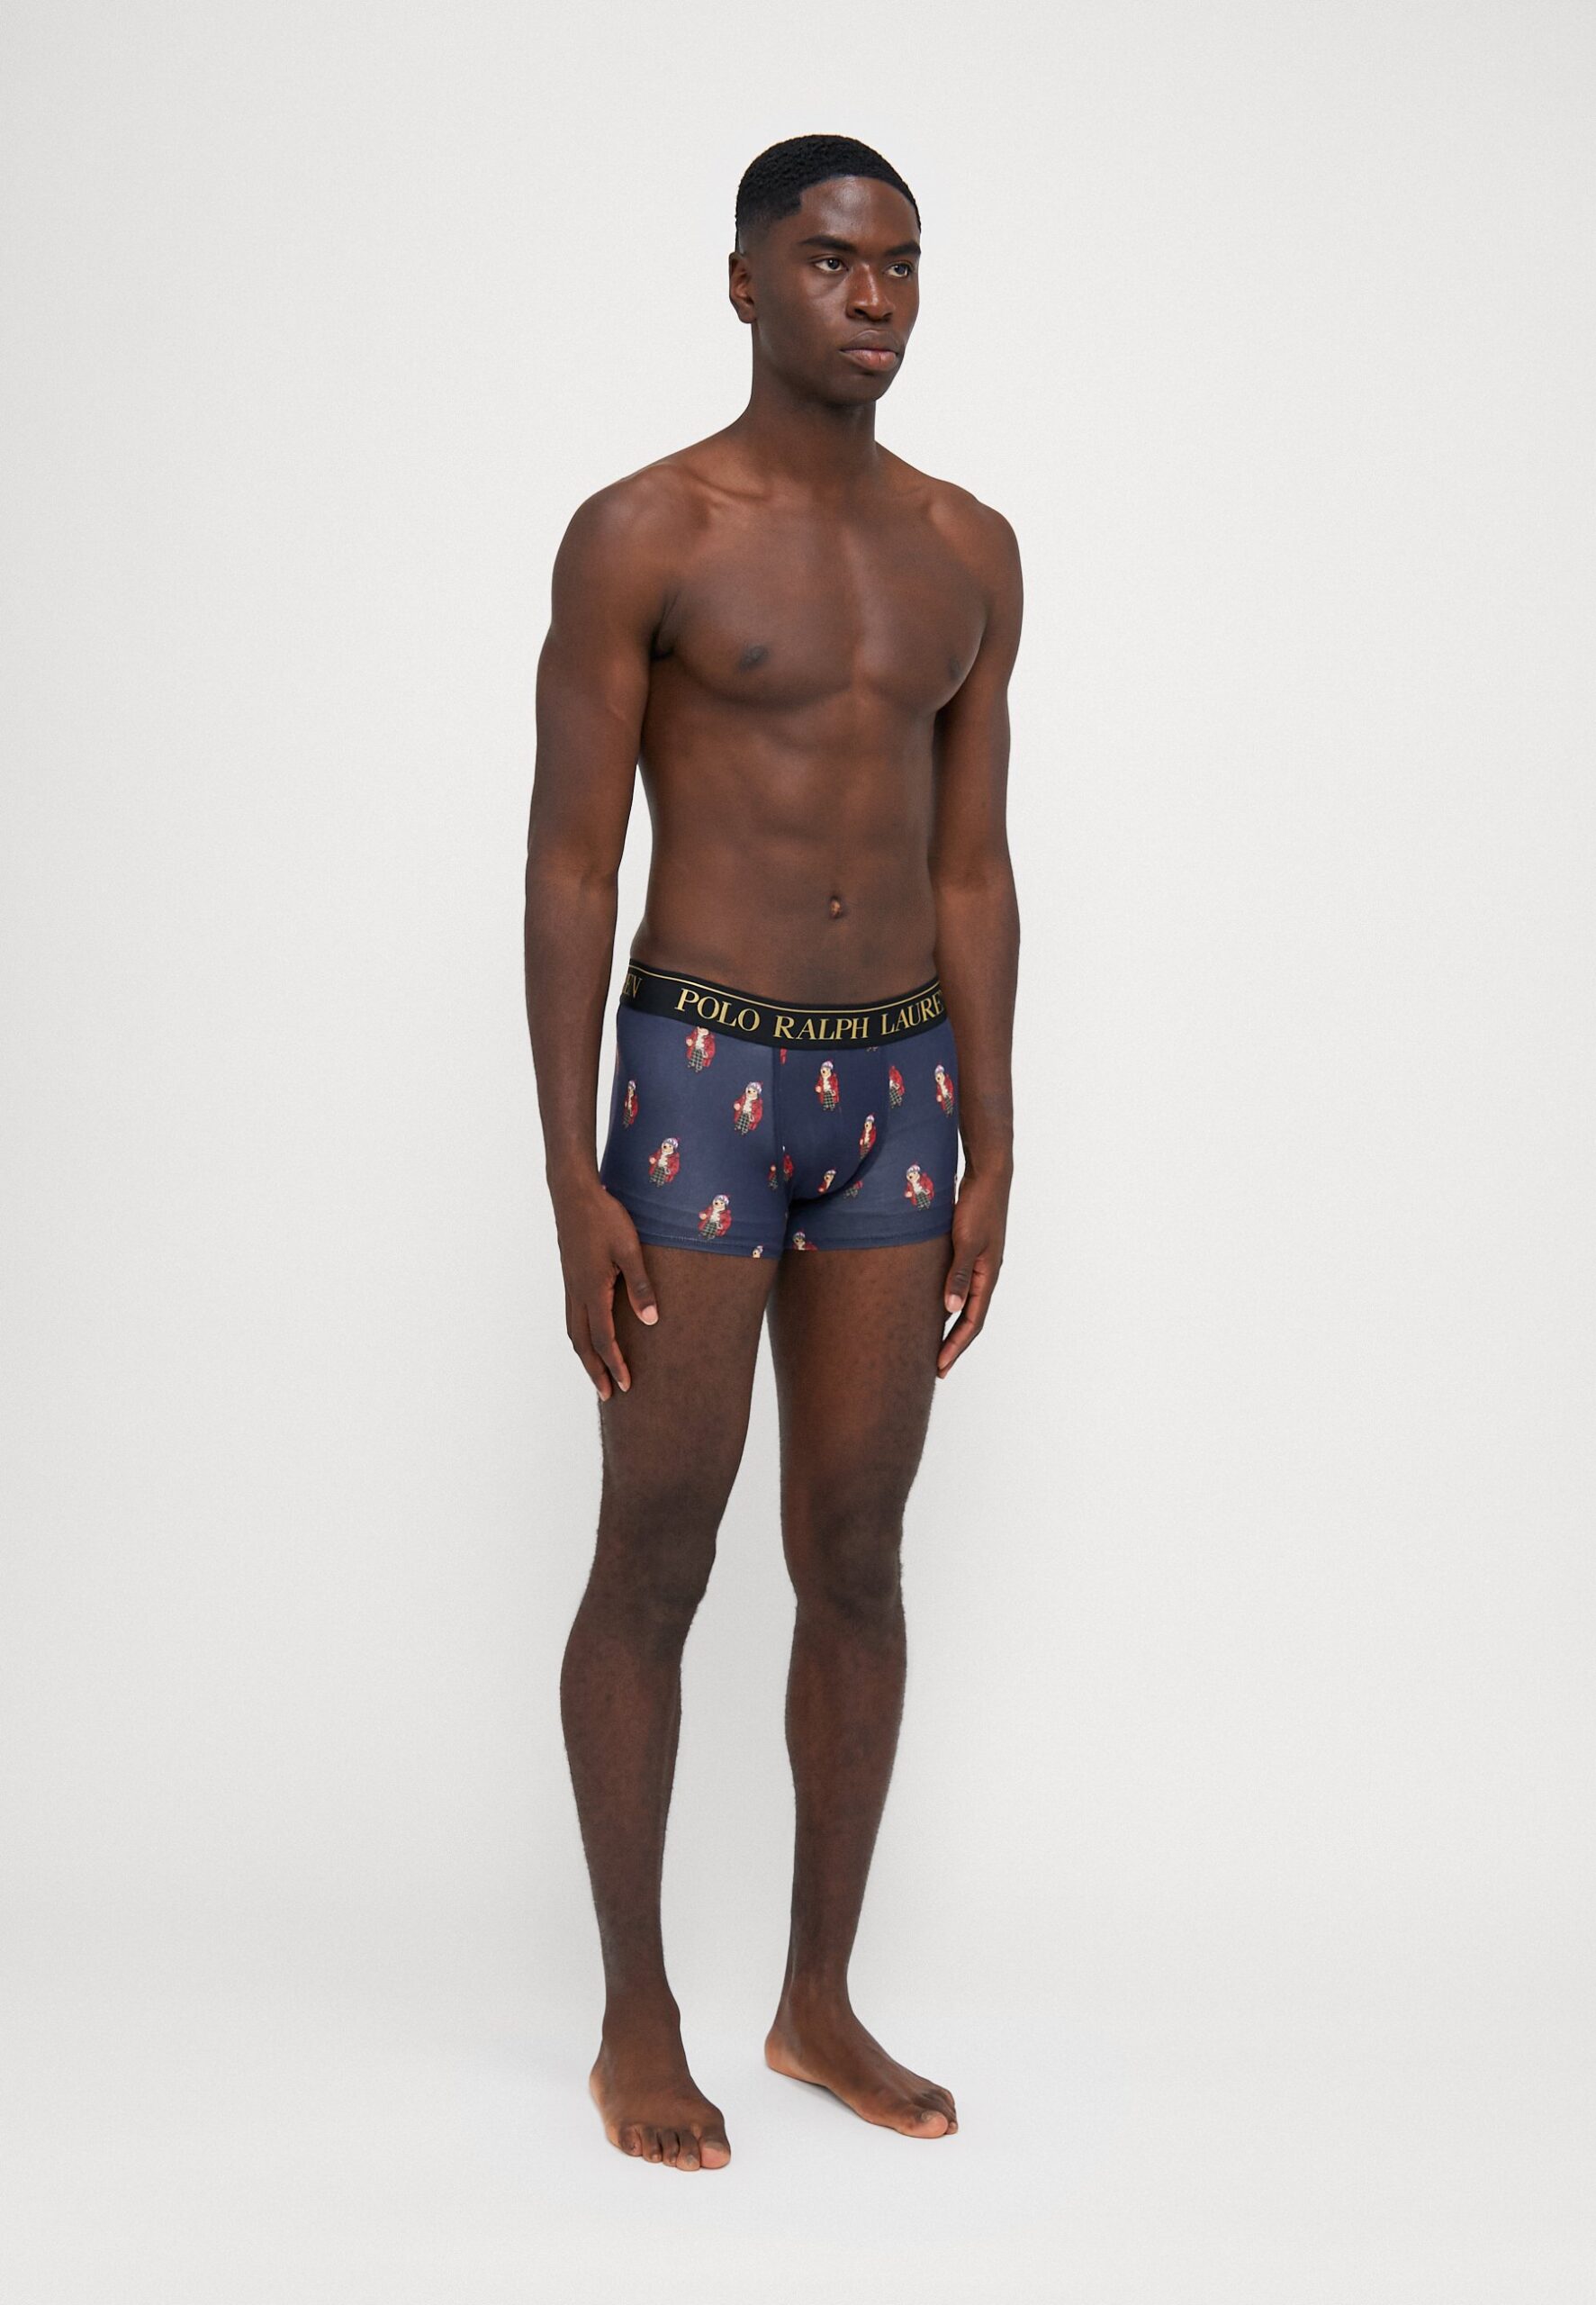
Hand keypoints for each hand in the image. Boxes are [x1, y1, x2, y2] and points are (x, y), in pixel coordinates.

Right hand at [552, 1178, 658, 1399]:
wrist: (574, 1193)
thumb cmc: (605, 1217)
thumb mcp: (630, 1249)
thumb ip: (640, 1285)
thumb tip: (650, 1320)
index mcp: (592, 1290)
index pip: (603, 1339)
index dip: (615, 1364)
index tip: (626, 1385)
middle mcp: (576, 1293)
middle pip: (582, 1343)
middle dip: (594, 1371)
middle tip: (607, 1396)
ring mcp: (570, 1285)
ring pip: (574, 1331)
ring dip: (585, 1355)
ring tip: (596, 1373)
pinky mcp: (570, 1277)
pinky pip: (572, 1316)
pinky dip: (580, 1335)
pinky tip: (589, 1336)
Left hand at [937, 1165, 1009, 1377]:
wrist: (988, 1175)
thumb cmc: (978, 1206)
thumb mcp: (966, 1241)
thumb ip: (959, 1274)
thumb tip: (952, 1309)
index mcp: (988, 1276)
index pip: (973, 1321)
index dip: (956, 1346)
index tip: (940, 1366)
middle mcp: (986, 1274)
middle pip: (970, 1318)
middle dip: (954, 1344)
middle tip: (936, 1367)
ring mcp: (979, 1263)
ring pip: (964, 1303)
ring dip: (950, 1325)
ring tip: (932, 1343)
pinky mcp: (969, 1251)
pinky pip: (958, 1285)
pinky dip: (946, 1301)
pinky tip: (932, 1305)